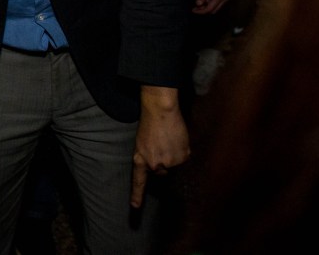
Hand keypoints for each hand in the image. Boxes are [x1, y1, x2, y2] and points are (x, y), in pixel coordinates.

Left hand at [132, 85, 190, 207]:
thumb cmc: (149, 124)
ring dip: (173, 156)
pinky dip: (182, 151)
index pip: (139, 181)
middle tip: (161, 145)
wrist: (161, 111)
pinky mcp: (182, 158)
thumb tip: (162, 168)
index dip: (137, 195)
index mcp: (141, 159)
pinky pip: (184, 159)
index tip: (135, 207)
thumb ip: (149, 157)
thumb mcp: (142, 143)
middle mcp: (154, 164)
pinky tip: (177, 140)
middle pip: (161, 171)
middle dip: (162, 162)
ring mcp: (169, 162)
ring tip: (169, 140)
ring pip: (173, 165)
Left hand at [192, 0, 229, 14]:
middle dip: (204, 9)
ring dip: (208, 6)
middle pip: (214, 9)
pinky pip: (219, 2)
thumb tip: (198, 4)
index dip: (201, 11)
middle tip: (195, 6)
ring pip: (217, 6)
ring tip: (200, 1)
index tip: (193, 10)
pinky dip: (212, 2)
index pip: (210, 9)